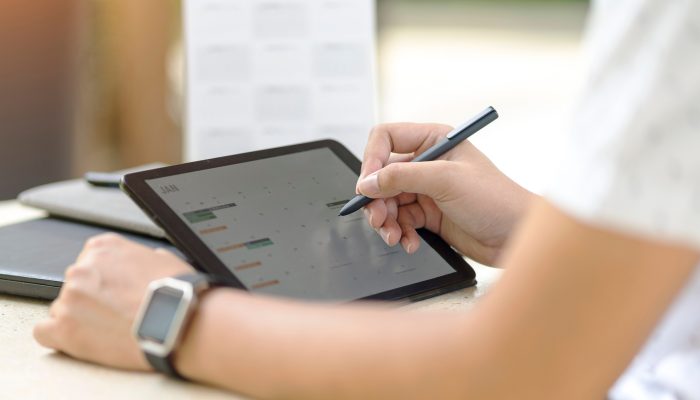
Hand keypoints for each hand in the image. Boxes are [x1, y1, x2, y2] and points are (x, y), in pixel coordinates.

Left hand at [33, 233, 193, 369]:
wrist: (177, 323)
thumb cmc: (176, 293)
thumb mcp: (163, 259)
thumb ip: (140, 258)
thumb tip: (143, 264)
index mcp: (103, 248)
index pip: (89, 262)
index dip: (105, 281)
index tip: (116, 292)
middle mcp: (81, 269)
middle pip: (75, 286)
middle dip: (92, 300)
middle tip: (116, 313)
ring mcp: (70, 298)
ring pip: (62, 309)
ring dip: (81, 319)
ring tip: (109, 330)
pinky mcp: (64, 329)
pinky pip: (44, 332)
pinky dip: (60, 337)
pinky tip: (82, 339)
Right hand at [357, 123, 531, 264]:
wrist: (517, 235)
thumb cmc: (496, 199)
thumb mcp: (446, 181)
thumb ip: (402, 177)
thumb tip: (369, 182)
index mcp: (433, 140)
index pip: (386, 138)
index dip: (372, 159)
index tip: (368, 184)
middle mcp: (427, 163)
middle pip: (382, 175)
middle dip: (377, 199)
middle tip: (379, 219)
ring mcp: (426, 189)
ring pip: (388, 201)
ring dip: (386, 221)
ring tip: (393, 236)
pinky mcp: (428, 214)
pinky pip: (400, 221)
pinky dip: (400, 233)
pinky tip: (410, 242)